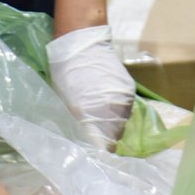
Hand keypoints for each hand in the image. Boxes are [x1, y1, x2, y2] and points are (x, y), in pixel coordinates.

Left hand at [46, 25, 134, 149]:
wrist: (81, 43)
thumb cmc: (65, 74)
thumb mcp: (65, 104)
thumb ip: (77, 126)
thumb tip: (84, 144)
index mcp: (90, 113)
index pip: (102, 146)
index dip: (96, 150)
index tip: (91, 152)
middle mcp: (111, 107)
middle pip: (114, 136)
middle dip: (104, 138)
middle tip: (93, 135)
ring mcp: (123, 98)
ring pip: (121, 123)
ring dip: (112, 124)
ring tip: (99, 117)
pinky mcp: (129, 89)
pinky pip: (125, 110)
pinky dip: (117, 111)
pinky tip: (106, 105)